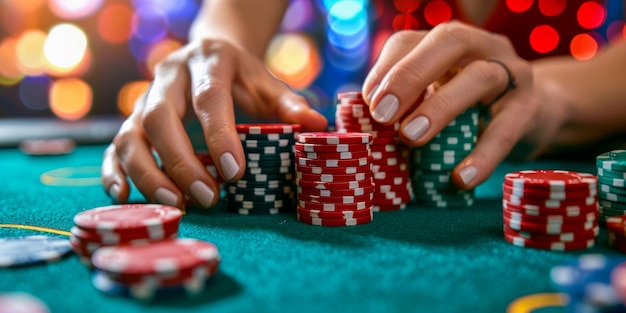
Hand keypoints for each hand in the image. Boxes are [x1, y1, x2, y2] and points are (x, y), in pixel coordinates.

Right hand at [101, 39, 327, 208]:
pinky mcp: (131, 119)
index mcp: (208, 62)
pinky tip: (124, 195)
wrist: (208, 56)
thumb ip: (289, 104)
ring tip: (175, 204)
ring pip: (131, 134)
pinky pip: (114, 145)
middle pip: (160, 117)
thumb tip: (317, 125)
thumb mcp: (267, 82)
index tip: (234, 172)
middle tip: (207, 197)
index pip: (210, 98)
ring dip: (147, 173)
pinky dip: (115, 171)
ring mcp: (144, 98)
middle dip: (180, 162)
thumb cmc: (242, 77)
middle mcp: (169, 77)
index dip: (219, 135)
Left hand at [362, 21, 560, 188]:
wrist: (536, 112)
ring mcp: (511, 72)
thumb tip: (366, 122)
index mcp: (448, 42)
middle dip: (409, 76)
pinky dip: (482, 155)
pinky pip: (506, 129)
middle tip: (382, 114)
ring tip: (411, 137)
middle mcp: (481, 46)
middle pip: (449, 42)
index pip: (410, 41)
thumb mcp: (437, 93)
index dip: (385, 70)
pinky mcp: (530, 108)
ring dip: (440, 107)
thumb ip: (408, 100)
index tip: (366, 103)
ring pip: (480, 77)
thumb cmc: (469, 105)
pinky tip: (460, 178)